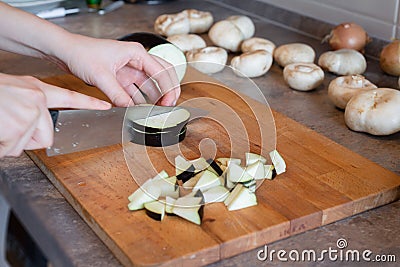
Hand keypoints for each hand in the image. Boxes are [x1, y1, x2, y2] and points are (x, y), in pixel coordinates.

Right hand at [0, 73, 110, 156]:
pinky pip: (11, 149)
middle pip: (46, 136)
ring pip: (26, 144)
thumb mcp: (13, 94)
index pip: (69, 97)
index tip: (106, 106)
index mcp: (35, 89)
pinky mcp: (18, 124)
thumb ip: (31, 108)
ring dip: (8, 142)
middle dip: (26, 139)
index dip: (90, 103)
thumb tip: (39, 128)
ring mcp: (28, 111)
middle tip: (7, 126)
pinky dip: (0, 146)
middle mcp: (36, 98)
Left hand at [56, 35, 180, 106]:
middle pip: (161, 76)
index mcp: (136, 53)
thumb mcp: (101, 76)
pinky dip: (139, 100)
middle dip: (167, 91)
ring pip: (150, 85)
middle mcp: (136, 60)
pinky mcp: (121, 77)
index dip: (168, 88)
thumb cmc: (81, 53)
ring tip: (156, 111)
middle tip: (168, 106)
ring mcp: (129, 69)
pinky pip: (136, 90)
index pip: (161, 71)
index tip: (169, 103)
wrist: (64, 51)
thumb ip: (117, 94)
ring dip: (154, 97)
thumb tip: (130, 109)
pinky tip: (141, 110)